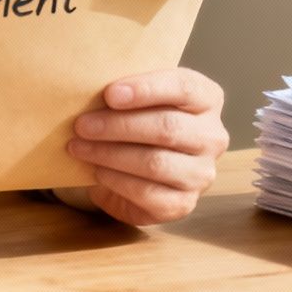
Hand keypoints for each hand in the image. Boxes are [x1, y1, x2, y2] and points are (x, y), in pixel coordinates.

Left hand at [64, 68, 228, 224]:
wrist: (140, 166)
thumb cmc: (138, 120)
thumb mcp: (138, 98)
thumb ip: (126, 90)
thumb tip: (89, 89)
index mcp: (207, 99)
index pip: (184, 87)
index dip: (146, 89)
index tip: (110, 94)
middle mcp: (212, 136)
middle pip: (167, 127)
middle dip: (118, 126)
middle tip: (82, 124)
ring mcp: (202, 173)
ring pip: (155, 162)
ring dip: (110, 154)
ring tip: (79, 147)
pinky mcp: (184, 204)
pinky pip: (148, 193)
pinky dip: (116, 180)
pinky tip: (96, 171)